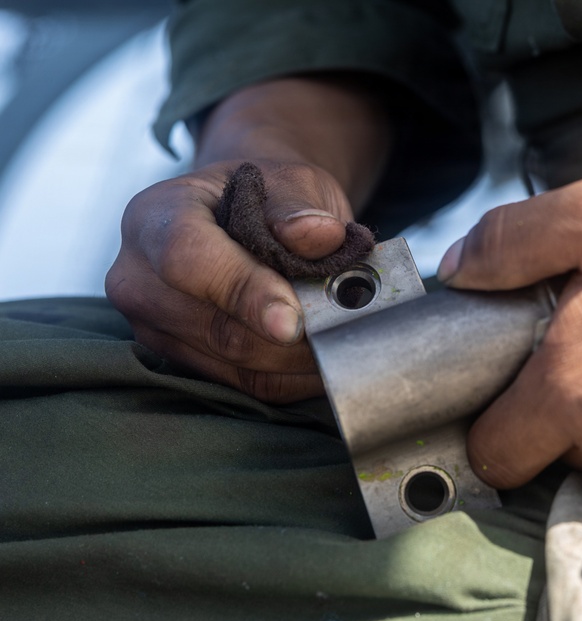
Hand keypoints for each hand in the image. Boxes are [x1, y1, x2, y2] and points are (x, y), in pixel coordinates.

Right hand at [106, 159, 352, 402]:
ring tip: (345, 331)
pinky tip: (329, 353)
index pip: (187, 259)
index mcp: (154, 217)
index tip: (293, 318)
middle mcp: (140, 280)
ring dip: (302, 357)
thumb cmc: (268, 197)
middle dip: (291, 335)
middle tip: (348, 322)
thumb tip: (320, 235)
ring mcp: (157, 330)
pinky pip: (250, 384)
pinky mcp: (187, 364)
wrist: (250, 215)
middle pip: (217, 327)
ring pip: (239, 364)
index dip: (243, 290)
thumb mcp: (289, 181)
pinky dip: (298, 376)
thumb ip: (299, 205)